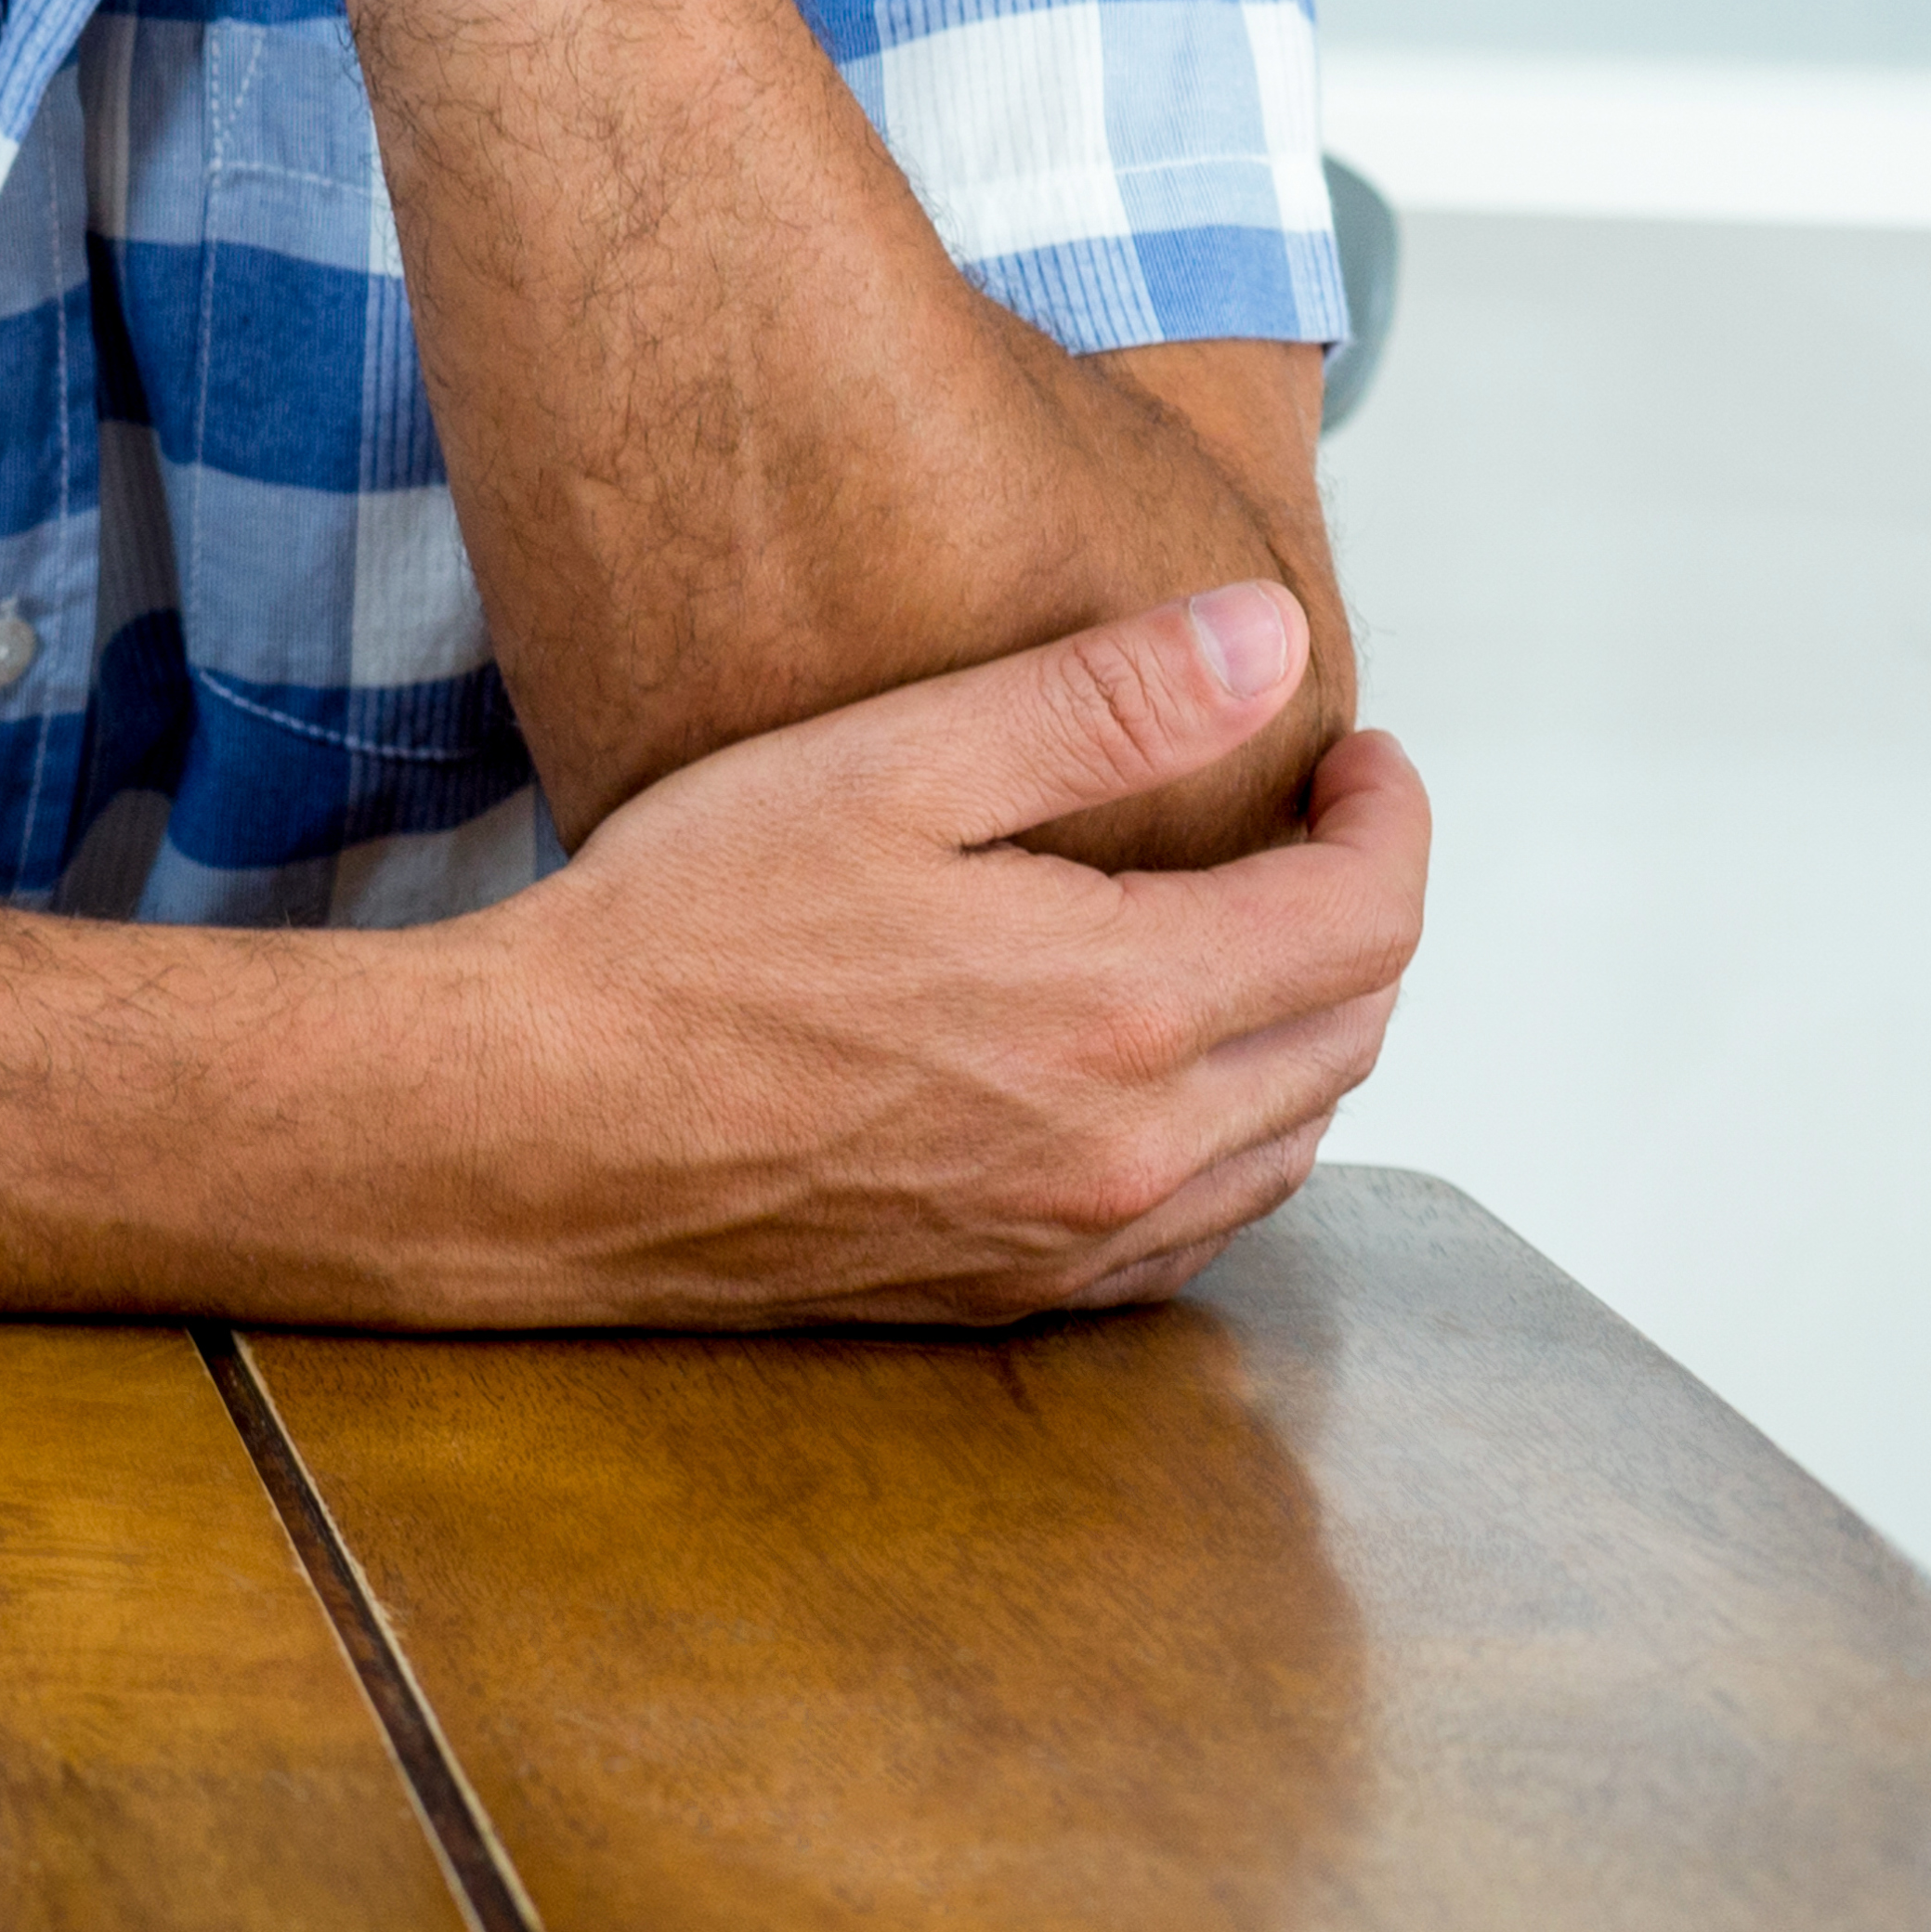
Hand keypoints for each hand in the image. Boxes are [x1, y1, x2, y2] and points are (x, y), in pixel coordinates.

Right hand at [443, 580, 1428, 1323]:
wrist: (540, 1122)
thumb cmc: (685, 932)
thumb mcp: (889, 767)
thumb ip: (1104, 704)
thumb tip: (1273, 640)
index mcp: (1128, 1003)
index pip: (1368, 915)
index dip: (1389, 819)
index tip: (1355, 754)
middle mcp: (1138, 1144)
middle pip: (1355, 1029)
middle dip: (1361, 909)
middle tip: (1307, 823)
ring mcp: (1082, 1236)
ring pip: (1295, 1137)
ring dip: (1311, 1027)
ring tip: (1247, 932)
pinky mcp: (1020, 1291)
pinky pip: (1205, 1225)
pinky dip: (1234, 1138)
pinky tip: (1162, 1076)